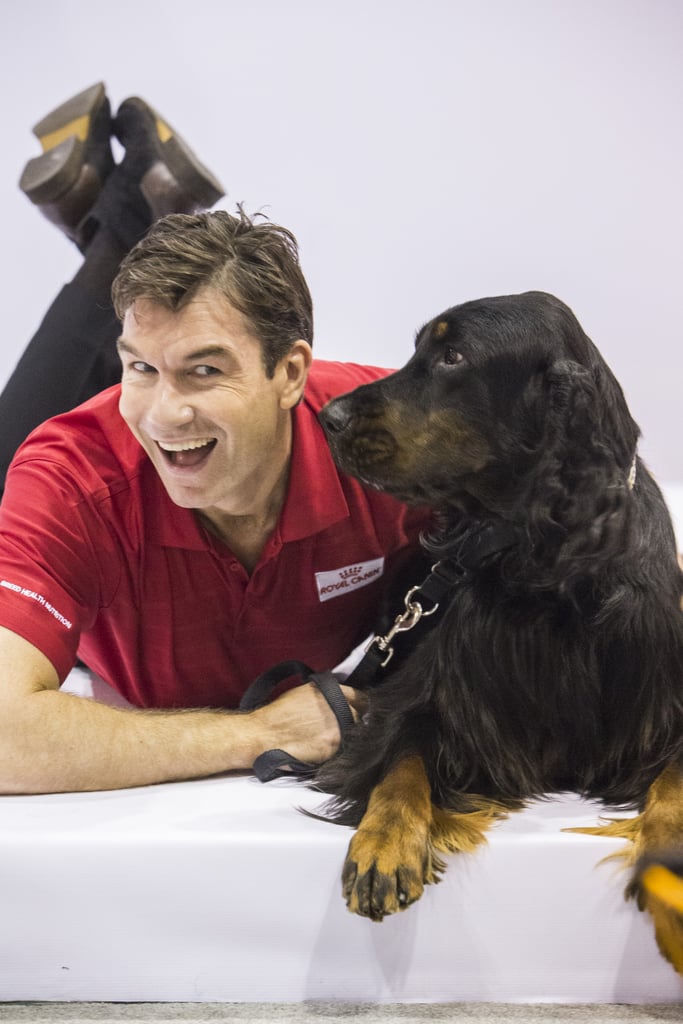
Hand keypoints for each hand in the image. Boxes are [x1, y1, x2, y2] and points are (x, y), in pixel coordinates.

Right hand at [251, 682, 367, 765]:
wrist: (264, 735)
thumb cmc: (278, 715)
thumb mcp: (303, 692)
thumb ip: (326, 695)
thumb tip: (342, 700)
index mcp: (330, 691)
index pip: (360, 697)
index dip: (361, 704)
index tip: (362, 710)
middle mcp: (337, 707)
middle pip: (360, 716)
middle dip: (354, 721)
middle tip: (343, 728)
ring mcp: (337, 728)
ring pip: (354, 734)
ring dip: (348, 737)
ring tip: (329, 740)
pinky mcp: (333, 747)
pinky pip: (344, 749)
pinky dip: (339, 750)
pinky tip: (324, 748)